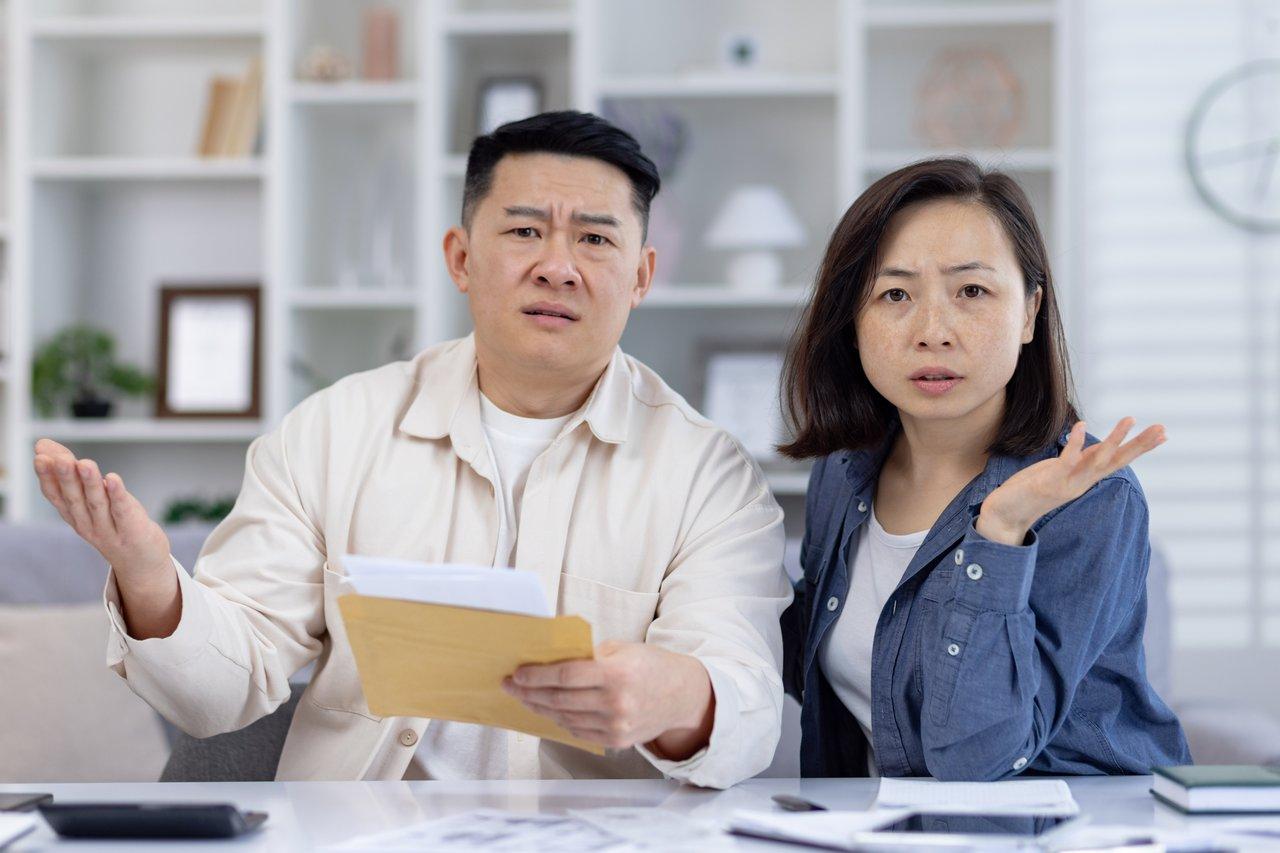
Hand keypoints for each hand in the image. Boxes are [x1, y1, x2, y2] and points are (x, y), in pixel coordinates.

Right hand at [32, 439, 179, 637]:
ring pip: (96, 503)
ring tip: (84, 464)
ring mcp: (109, 529)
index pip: (56, 495)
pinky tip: (114, 478)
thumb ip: (72, 474)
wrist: (141, 562)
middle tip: (56, 458)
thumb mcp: (89, 500)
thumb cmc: (114, 524)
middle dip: (64, 477)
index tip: (40, 455)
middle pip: (74, 498)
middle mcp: (87, 524)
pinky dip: (118, 494)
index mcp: (74, 516)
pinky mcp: (131, 530)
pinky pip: (123, 510)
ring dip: (89, 484)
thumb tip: (46, 445)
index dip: (47, 476)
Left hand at [503, 641, 714, 758]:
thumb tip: (551, 659)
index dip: (537, 676)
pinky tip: (549, 711)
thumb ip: (589, 656)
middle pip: (560, 700)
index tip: (517, 674)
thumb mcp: (623, 649)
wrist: (683, 695)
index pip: (566, 675)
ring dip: (540, 708)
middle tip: (510, 686)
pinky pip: (578, 731)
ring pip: (565, 718)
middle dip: (529, 693)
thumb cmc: (651, 666)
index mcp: (617, 673)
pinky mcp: (616, 740)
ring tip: (525, 698)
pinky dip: (560, 721)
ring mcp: (616, 725)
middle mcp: (616, 702)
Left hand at [976, 418, 1164, 545]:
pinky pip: (1067, 460)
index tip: (1163, 434)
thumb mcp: (1060, 472)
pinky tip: (1082, 425)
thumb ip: (1079, 461)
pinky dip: (1075, 443)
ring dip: (1114, 440)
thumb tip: (1095, 448)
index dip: (1139, 448)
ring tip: (1131, 419)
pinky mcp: (1049, 482)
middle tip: (1163, 428)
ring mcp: (1067, 483)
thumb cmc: (1030, 491)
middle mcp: (1082, 482)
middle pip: (1117, 461)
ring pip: (1098, 460)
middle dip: (1140, 445)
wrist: (1005, 516)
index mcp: (1085, 478)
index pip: (1118, 460)